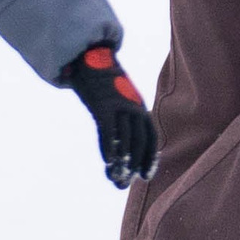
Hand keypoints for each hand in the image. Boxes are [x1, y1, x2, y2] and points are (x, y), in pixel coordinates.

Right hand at [66, 45, 158, 188]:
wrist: (89, 55)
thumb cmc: (103, 81)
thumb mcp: (120, 96)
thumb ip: (123, 116)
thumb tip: (123, 141)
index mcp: (139, 105)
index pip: (150, 136)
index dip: (149, 157)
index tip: (145, 176)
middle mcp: (133, 106)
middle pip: (138, 141)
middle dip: (133, 165)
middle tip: (125, 185)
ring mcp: (118, 105)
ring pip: (123, 140)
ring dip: (120, 163)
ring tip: (116, 180)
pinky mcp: (102, 105)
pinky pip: (108, 131)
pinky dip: (108, 148)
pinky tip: (108, 164)